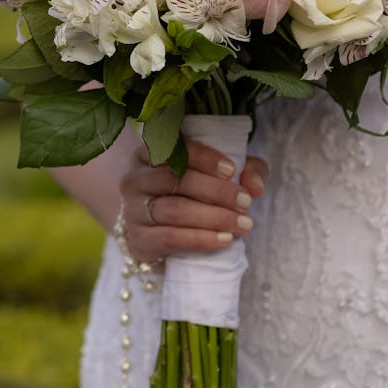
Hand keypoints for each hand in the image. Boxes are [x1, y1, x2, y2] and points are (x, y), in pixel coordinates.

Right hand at [119, 138, 268, 263]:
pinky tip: (224, 239)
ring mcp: (133, 210)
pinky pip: (170, 237)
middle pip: (175, 180)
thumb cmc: (192, 195)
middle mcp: (135, 178)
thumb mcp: (219, 175)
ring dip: (214, 217)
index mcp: (149, 153)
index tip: (232, 170)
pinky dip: (200, 239)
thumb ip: (244, 170)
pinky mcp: (138, 239)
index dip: (203, 157)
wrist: (158, 234)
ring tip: (243, 224)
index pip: (173, 148)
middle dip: (216, 191)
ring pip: (174, 209)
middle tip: (246, 202)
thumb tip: (254, 185)